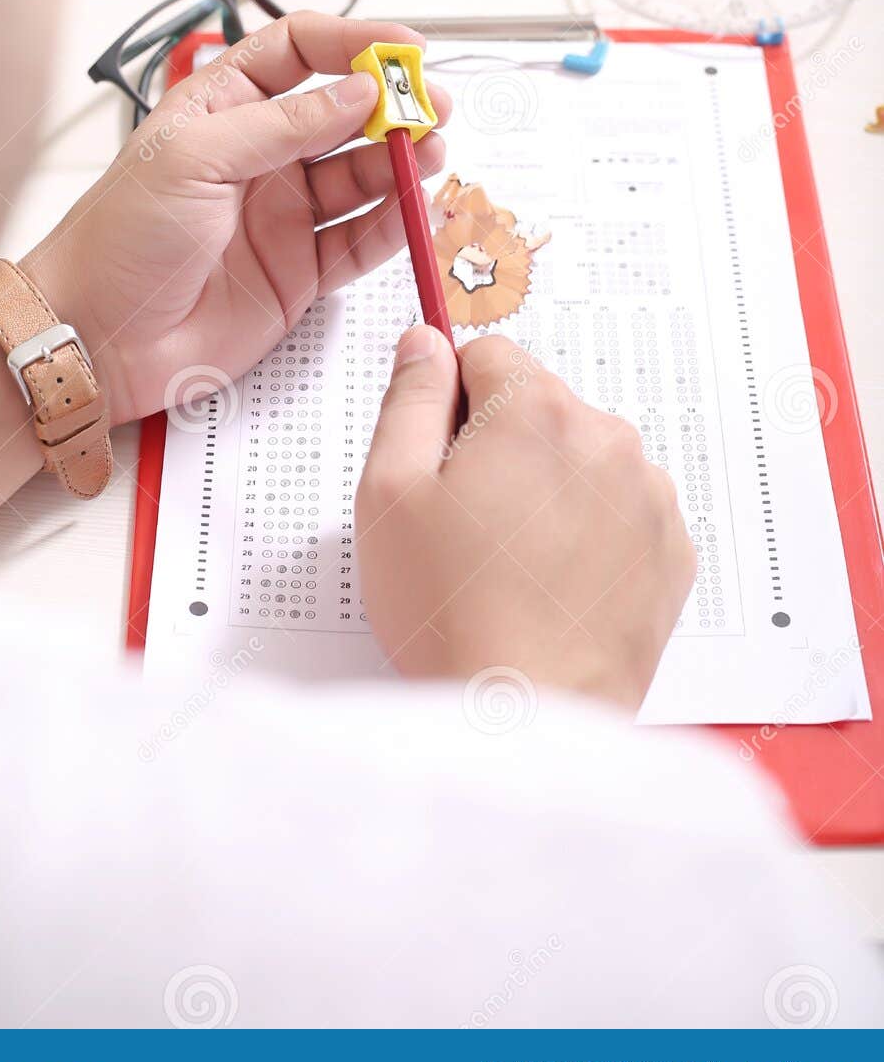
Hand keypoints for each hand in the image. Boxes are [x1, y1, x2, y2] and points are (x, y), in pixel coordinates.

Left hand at [21, 15, 449, 425]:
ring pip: (362, 176)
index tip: (403, 50)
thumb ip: (283, 125)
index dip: (353, 43)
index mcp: (223, 107)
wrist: (96, 335)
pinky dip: (396, 225)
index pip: (299, 52)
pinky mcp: (299, 273)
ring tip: (432, 154)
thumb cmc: (120, 237)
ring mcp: (282, 214)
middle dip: (392, 107)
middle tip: (433, 107)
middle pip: (343, 114)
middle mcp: (259, 155)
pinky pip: (360, 241)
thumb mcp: (195, 157)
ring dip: (401, 163)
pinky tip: (420, 209)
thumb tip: (359, 92)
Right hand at [356, 328, 695, 709]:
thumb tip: (425, 343)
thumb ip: (407, 398)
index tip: (439, 460)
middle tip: (465, 528)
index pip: (488, 356)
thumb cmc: (451, 611)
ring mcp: (649, 497)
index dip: (450, 405)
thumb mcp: (389, 492)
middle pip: (539, 409)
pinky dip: (590, 536)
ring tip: (509, 566)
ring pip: (581, 461)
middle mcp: (607, 438)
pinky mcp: (672, 552)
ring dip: (549, 491)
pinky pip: (621, 513)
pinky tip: (551, 587)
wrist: (523, 718)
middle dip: (501, 449)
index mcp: (537, 410)